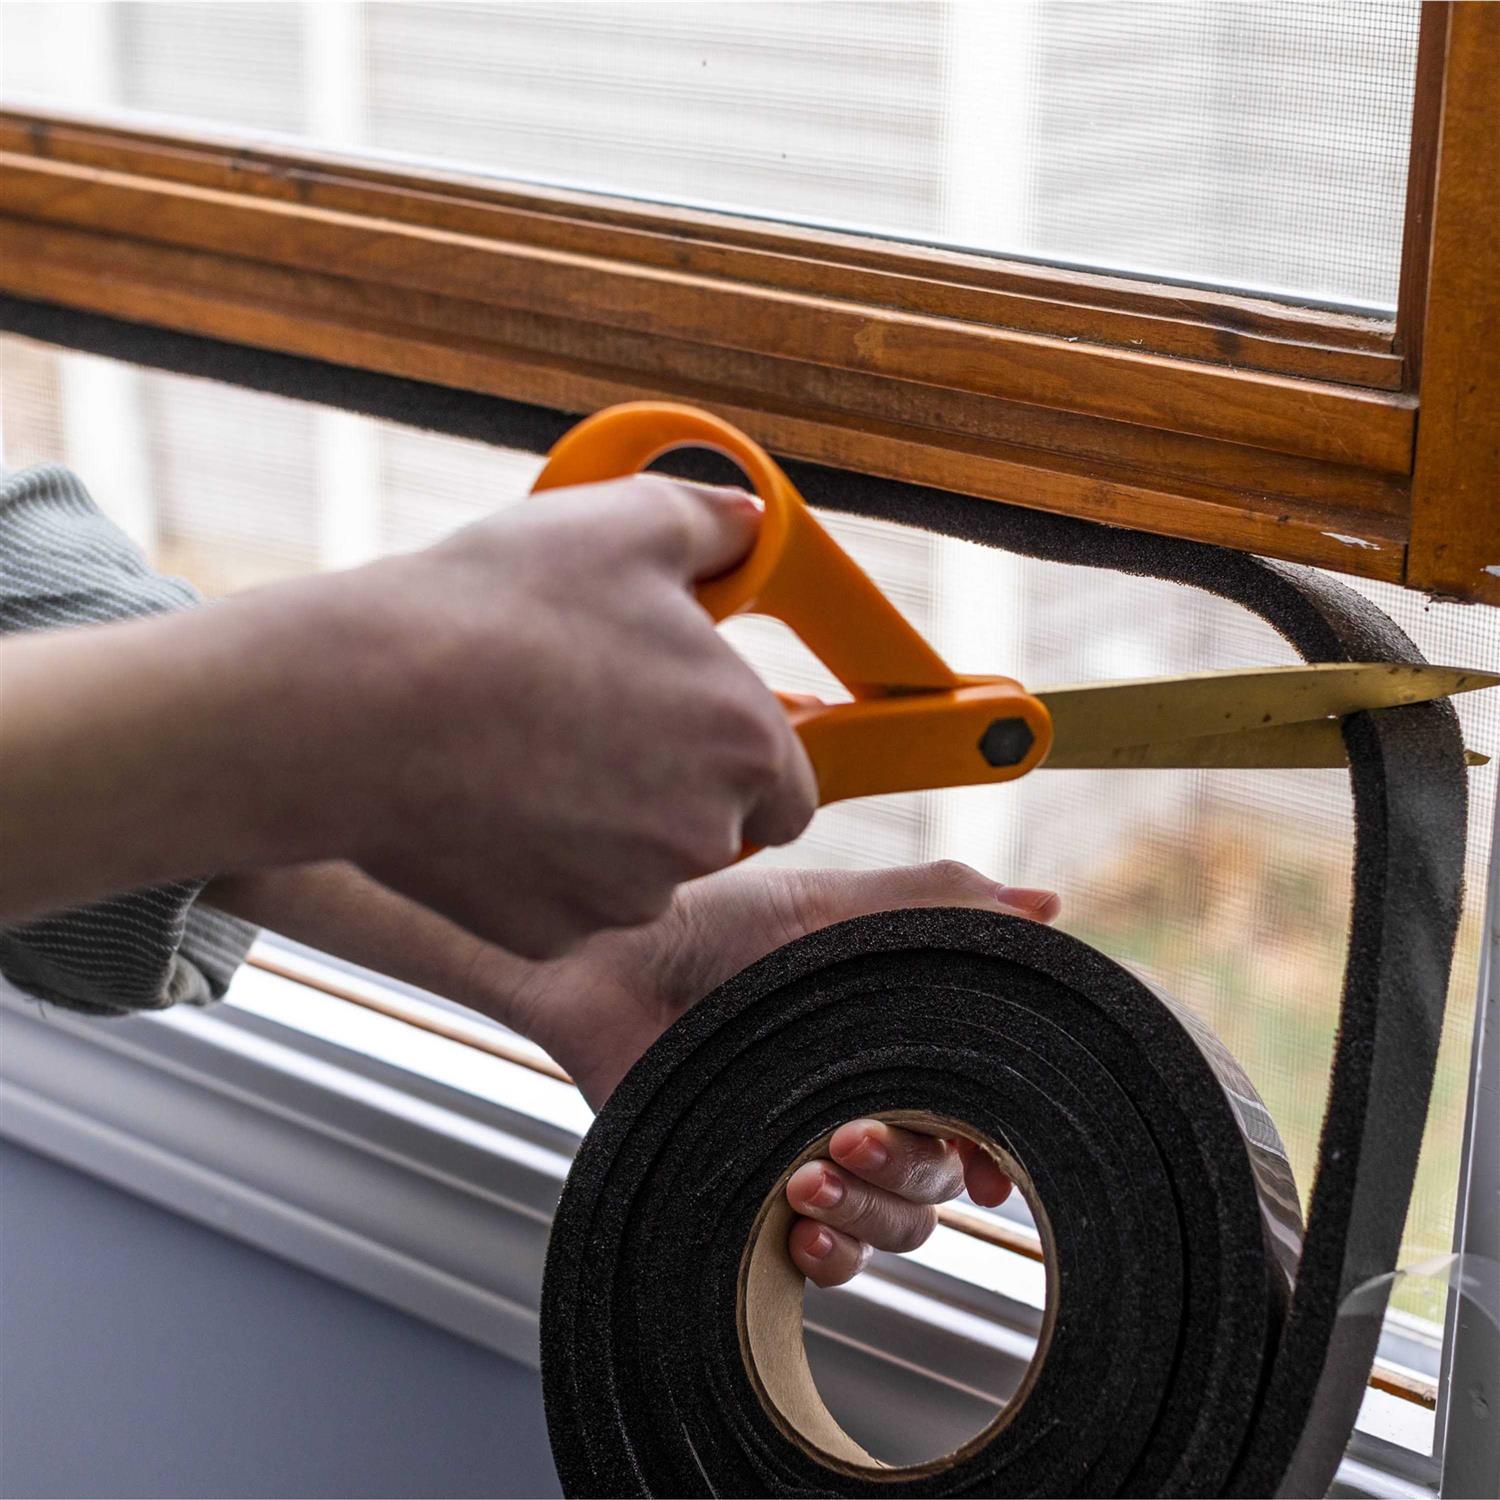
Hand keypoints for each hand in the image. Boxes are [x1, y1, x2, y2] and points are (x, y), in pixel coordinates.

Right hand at [0, 476, 814, 936]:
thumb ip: (714, 524)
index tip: (690, 724)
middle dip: (670, 789)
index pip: (791, 789)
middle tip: (593, 722)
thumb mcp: (625, 524)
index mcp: (747, 745)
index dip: (744, 756)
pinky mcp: (547, 935)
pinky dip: (536, 866)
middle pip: (713, 830)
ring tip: (526, 750)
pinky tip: (487, 801)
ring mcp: (622, 897)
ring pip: (636, 872)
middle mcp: (704, 838)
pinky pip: (561, 903)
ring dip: (603, 829)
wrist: (363, 704)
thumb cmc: (503, 609)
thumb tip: (750, 522)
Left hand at [492, 859, 1058, 1279]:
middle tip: (850, 1131)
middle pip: (943, 1172)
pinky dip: (831, 1253)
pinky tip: (796, 1222)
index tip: (988, 1155)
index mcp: (899, 1038)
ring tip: (806, 1171)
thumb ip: (939, 905)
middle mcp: (868, 1099)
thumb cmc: (712, 926)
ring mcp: (816, 1152)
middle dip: (910, 1163)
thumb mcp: (829, 905)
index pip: (981, 1105)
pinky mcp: (760, 1196)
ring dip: (868, 1207)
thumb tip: (1046, 908)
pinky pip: (830, 1260)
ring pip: (898, 1222)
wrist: (612, 967)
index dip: (998, 1137)